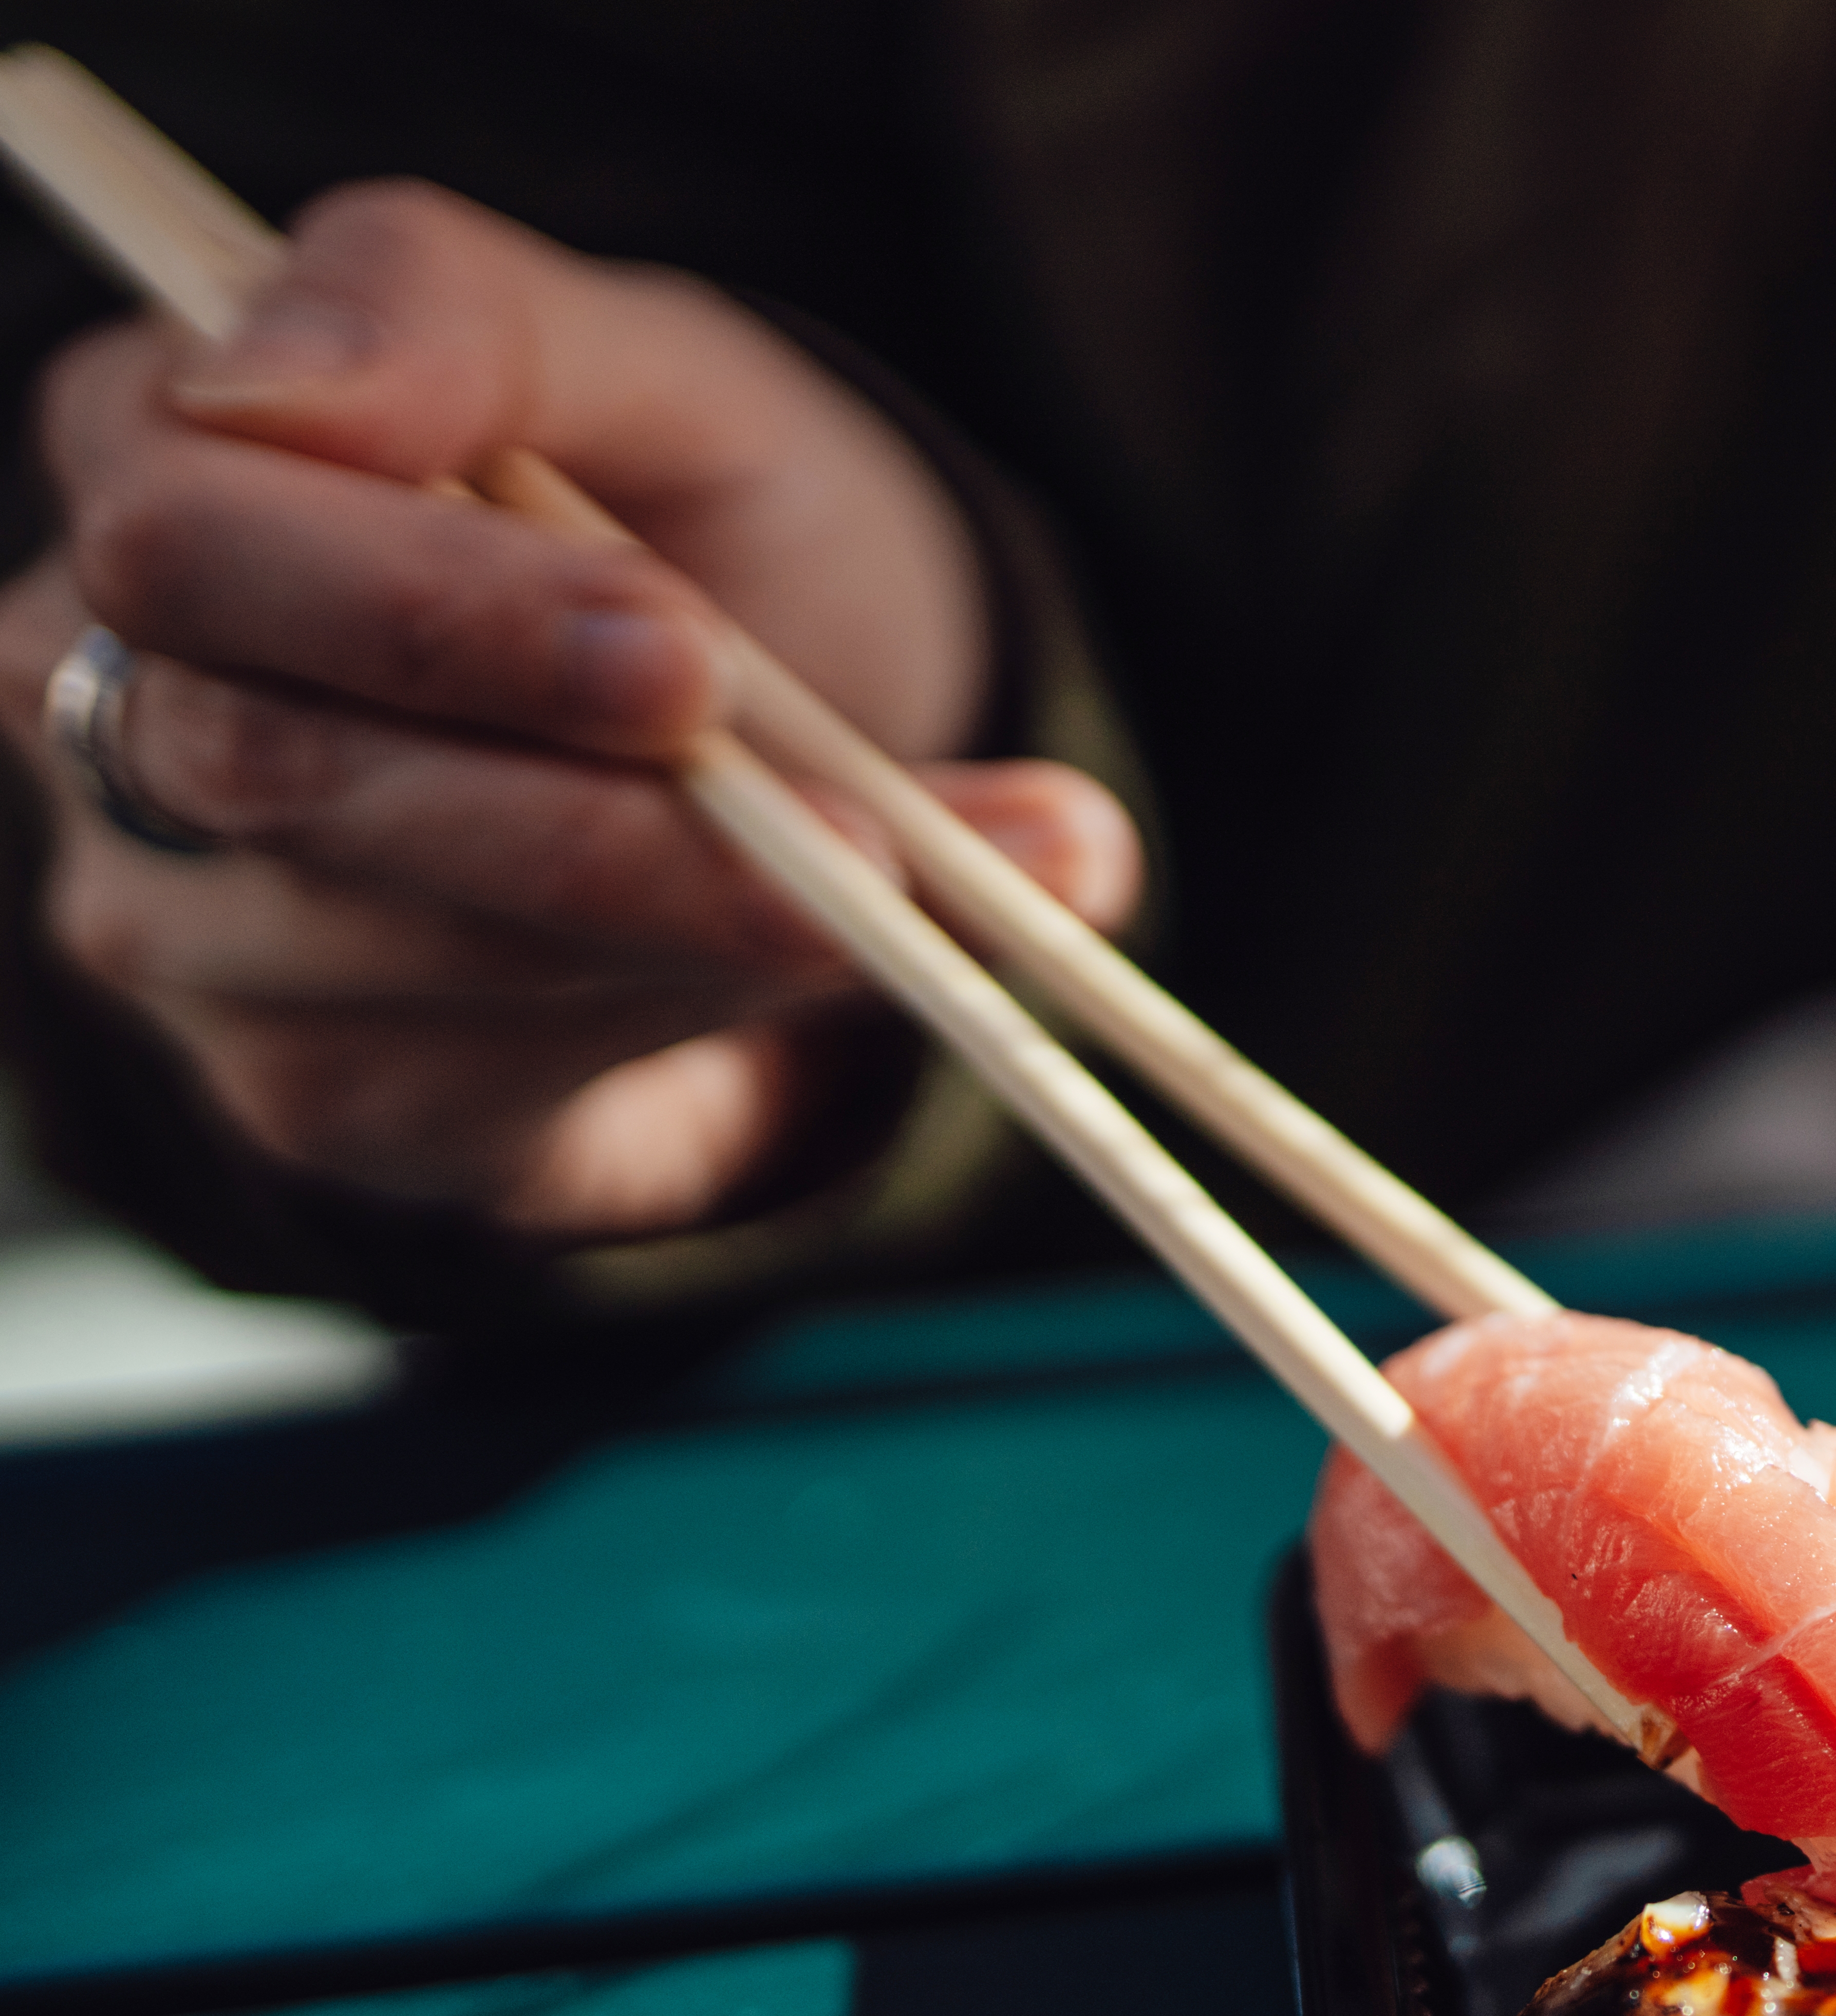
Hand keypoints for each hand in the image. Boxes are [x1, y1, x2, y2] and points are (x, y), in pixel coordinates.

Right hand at [8, 182, 1138, 1238]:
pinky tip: (858, 963)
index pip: (196, 522)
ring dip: (701, 921)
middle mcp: (105, 681)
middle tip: (849, 830)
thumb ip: (469, 318)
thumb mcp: (654, 374)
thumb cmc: (690, 520)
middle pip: (271, 759)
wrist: (796, 751)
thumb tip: (282, 379)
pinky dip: (709, 1012)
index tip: (682, 648)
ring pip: (407, 941)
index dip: (441, 603)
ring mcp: (175, 901)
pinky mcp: (302, 1077)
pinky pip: (484, 1075)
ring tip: (929, 884)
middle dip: (579, 811)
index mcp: (153, 454)